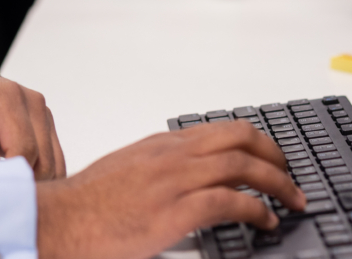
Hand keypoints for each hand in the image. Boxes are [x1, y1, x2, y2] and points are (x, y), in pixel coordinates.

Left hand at [0, 51, 65, 179]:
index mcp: (7, 97)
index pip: (24, 149)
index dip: (9, 177)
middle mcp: (33, 103)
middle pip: (43, 160)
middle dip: (21, 184)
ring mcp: (43, 114)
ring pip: (53, 164)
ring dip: (32, 183)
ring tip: (2, 190)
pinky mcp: (45, 125)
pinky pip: (53, 161)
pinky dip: (38, 176)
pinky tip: (13, 181)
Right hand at [36, 121, 303, 258]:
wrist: (60, 220)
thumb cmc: (87, 203)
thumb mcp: (127, 170)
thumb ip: (158, 168)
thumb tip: (184, 180)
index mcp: (162, 145)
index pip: (222, 130)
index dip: (256, 141)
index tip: (272, 157)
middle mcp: (172, 156)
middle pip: (240, 139)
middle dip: (275, 156)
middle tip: (291, 176)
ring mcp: (174, 182)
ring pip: (241, 166)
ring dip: (276, 183)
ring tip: (291, 200)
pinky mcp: (174, 212)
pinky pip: (229, 202)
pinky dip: (256, 210)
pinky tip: (266, 222)